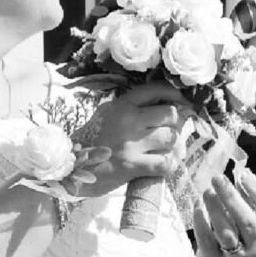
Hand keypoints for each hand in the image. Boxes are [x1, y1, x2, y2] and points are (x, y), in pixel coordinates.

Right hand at [74, 81, 190, 195]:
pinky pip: (165, 163)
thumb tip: (165, 103)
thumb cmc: (93, 138)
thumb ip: (132, 107)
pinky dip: (170, 163)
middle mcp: (128, 120)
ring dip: (173, 144)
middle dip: (176, 122)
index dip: (175, 93)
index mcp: (122, 104)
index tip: (183, 100)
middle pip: (170, 113)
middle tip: (174, 128)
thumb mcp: (108, 113)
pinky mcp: (132, 166)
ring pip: (171, 138)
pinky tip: (165, 163)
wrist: (72, 167)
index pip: (156, 89)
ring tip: (167, 147)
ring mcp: (131, 144)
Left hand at [193, 169, 255, 256]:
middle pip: (248, 222)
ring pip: (227, 233)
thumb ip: (245, 195)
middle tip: (217, 177)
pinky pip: (207, 240)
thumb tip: (240, 173)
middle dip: (231, 197)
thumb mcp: (247, 213)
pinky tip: (197, 206)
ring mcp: (238, 256)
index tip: (243, 174)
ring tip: (207, 191)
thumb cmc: (237, 229)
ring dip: (215, 209)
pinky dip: (201, 221)